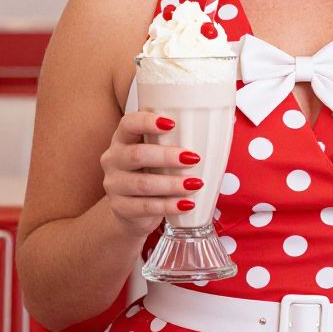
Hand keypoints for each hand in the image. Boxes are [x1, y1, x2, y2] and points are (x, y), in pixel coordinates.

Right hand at [100, 112, 201, 238]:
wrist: (131, 209)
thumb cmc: (151, 171)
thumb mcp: (155, 152)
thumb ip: (173, 140)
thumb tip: (219, 126)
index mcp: (122, 139)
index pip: (128, 123)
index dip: (147, 122)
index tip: (172, 123)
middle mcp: (113, 159)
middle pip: (136, 155)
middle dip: (166, 156)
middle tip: (193, 158)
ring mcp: (114, 185)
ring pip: (142, 184)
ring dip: (172, 184)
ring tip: (195, 184)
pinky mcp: (120, 208)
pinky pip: (146, 207)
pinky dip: (169, 206)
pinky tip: (187, 205)